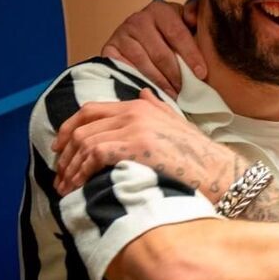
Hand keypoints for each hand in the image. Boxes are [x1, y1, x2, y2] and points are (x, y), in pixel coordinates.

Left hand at [52, 88, 239, 200]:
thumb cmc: (200, 156)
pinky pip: (94, 155)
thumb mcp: (176, 124)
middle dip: (65, 152)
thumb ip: (156, 107)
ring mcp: (134, 127)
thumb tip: (142, 92)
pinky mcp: (134, 146)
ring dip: (70, 167)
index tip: (59, 148)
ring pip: (85, 142)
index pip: (91, 110)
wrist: (219, 171)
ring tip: (66, 187)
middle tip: (60, 175)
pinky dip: (82, 172)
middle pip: (82, 126)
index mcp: (140, 105)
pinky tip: (80, 186)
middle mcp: (134, 111)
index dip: (69, 128)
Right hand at [102, 0, 204, 96]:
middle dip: (176, 75)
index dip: (191, 55)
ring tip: (173, 95)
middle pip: (160, 53)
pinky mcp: (109, 49)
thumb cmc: (168, 31)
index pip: (177, 34)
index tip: (202, 74)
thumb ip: (193, 16)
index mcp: (160, 10)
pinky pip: (126, 69)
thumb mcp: (183, 20)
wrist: (138, 34)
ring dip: (160, 83)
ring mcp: (121, 34)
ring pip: (144, 64)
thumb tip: (194, 18)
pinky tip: (152, 92)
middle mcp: (138, 19)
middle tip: (187, 91)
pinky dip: (140, 82)